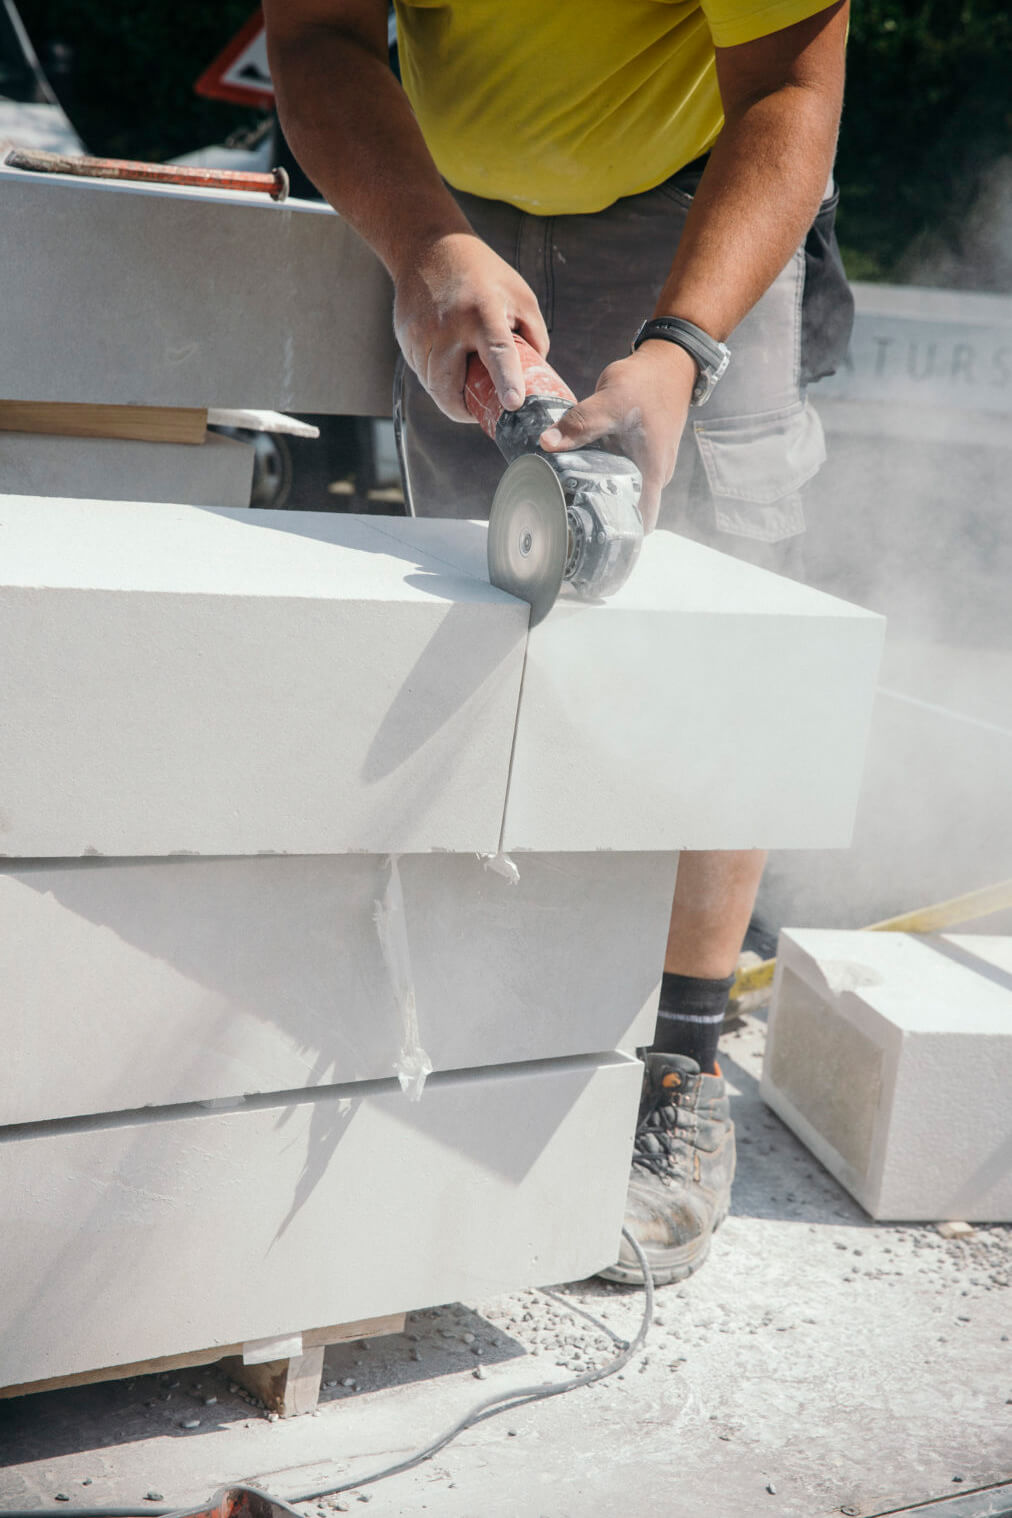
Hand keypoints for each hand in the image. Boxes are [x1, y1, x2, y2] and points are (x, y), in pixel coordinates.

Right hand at [393, 232, 549, 421]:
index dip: (506, 380)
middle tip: (477, 412)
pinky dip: (435, 375)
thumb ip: (533, 335)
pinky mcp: (404, 337)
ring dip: (448, 393)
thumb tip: (536, 377)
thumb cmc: (483, 274)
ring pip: (432, 385)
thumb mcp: (519, 295)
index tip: (514, 404)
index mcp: (483, 311)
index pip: (497, 351)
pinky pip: (420, 371)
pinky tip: (445, 360)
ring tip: (463, 381)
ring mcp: (421, 332)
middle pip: (449, 387)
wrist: (428, 247)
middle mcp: (448, 325)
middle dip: (463, 410)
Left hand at [539, 342, 697, 531]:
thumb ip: (579, 425)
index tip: (593, 539)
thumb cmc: (648, 383)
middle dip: (602, 516)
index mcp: (652, 473)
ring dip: (602, 494)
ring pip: (625, 491)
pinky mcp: (642, 453)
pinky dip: (605, 475)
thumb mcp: (610, 402)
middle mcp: (655, 475)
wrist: (669, 361)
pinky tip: (581, 471)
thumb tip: (547, 443)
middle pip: (630, 510)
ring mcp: (650, 464)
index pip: (641, 522)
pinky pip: (623, 473)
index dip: (621, 536)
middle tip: (569, 517)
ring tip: (569, 497)